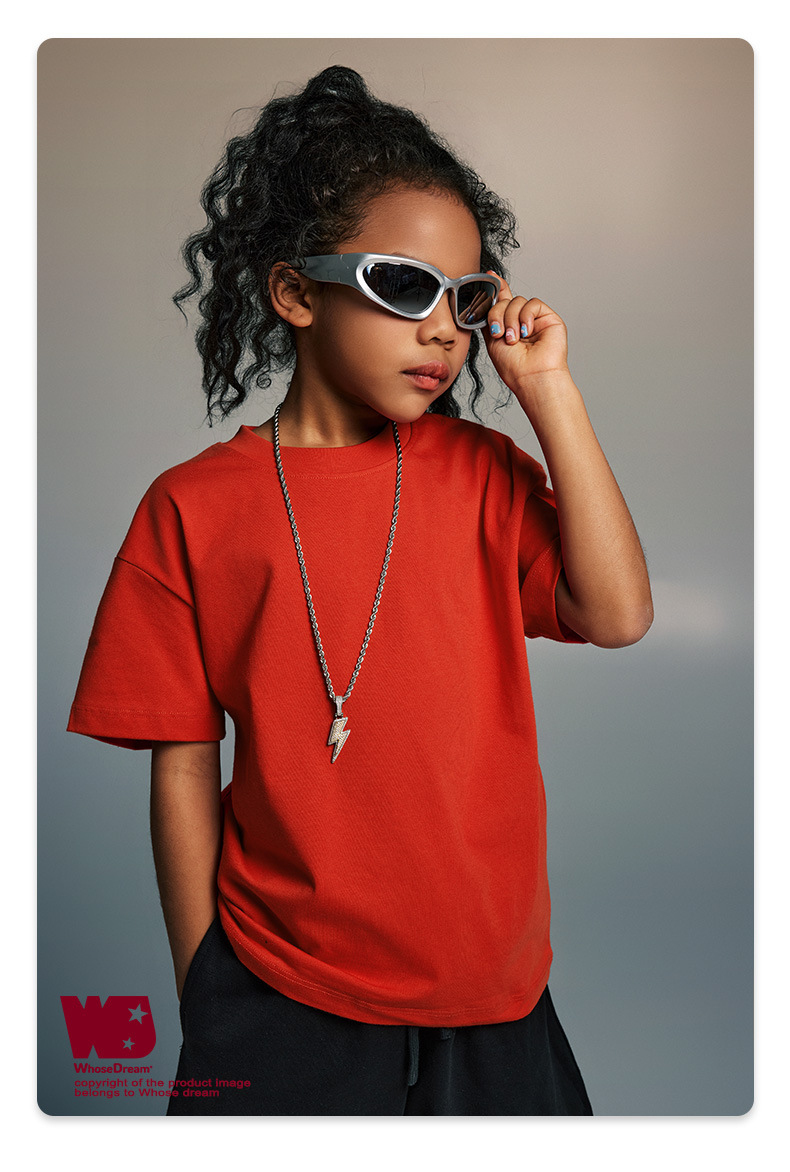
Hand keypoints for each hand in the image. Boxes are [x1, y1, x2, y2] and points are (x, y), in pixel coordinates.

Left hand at [482, 273, 570, 396]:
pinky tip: (526, 332)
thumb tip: (485, 298)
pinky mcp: (548, 317)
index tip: (488, 276)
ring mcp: (535, 319)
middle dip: (497, 314)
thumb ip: (489, 317)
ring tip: (513, 338)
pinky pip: (532, 304)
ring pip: (517, 301)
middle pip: (505, 300)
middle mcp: (521, 321)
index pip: (501, 301)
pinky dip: (526, 317)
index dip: (496, 287)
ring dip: (511, 319)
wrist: (532, 376)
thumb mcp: (491, 339)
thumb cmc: (513, 366)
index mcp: (507, 326)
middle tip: (498, 333)